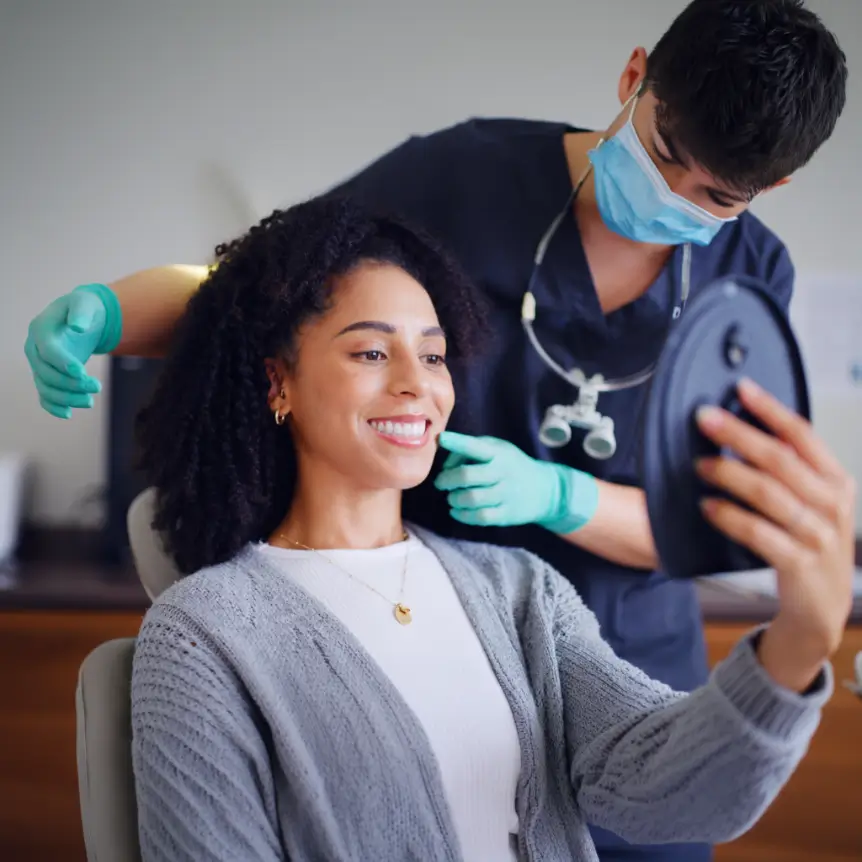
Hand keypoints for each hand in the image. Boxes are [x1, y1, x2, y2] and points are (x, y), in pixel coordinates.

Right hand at [24, 284, 120, 418]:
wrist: (81, 316)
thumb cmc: (84, 308)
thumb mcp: (85, 303)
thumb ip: (81, 312)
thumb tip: (78, 326)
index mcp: (41, 329)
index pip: (47, 350)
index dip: (62, 363)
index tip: (82, 372)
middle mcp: (34, 348)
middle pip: (46, 373)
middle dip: (71, 384)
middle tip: (97, 387)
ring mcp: (39, 364)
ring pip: (45, 387)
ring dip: (66, 398)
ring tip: (90, 401)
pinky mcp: (47, 375)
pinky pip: (45, 395)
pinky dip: (54, 407)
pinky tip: (69, 414)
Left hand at [434, 431, 598, 532]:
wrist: (545, 490)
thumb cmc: (511, 465)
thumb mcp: (497, 449)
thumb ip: (470, 450)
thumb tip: (445, 465)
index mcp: (498, 453)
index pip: (475, 446)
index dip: (457, 442)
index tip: (442, 439)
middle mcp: (502, 472)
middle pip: (467, 476)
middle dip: (446, 480)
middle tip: (441, 483)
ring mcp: (506, 494)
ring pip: (471, 498)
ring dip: (454, 498)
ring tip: (452, 497)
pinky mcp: (507, 514)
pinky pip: (480, 517)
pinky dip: (462, 515)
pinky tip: (456, 511)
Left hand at [695, 378, 855, 691]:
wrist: (820, 607)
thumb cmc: (807, 543)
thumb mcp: (811, 502)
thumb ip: (788, 470)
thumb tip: (743, 426)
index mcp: (836, 481)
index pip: (803, 435)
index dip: (770, 409)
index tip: (741, 387)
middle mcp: (832, 504)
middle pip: (780, 459)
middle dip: (739, 433)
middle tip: (703, 418)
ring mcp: (818, 535)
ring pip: (768, 493)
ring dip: (729, 474)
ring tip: (699, 464)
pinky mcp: (798, 563)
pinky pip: (758, 533)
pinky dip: (729, 516)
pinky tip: (706, 506)